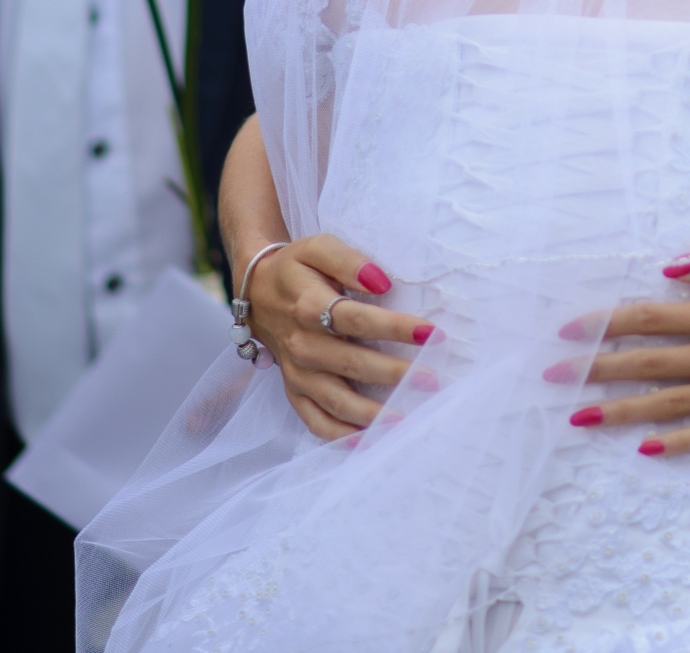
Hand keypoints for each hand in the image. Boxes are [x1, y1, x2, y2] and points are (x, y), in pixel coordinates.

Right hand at [242, 235, 432, 440]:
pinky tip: (367, 442)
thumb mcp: (318, 248)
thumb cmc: (296, 267)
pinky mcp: (293, 390)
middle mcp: (303, 344)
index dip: (394, 327)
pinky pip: (314, 420)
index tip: (430, 333)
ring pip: (336, 400)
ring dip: (372, 414)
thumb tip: (381, 281)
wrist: (255, 290)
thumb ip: (348, 260)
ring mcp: (297, 372)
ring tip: (407, 419)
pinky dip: (339, 436)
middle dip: (395, 375)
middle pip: (352, 364)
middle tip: (433, 380)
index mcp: (309, 306)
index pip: (358, 319)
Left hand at [563, 243, 689, 457]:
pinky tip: (648, 447)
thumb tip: (669, 271)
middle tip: (553, 378)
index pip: (654, 319)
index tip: (570, 330)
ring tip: (581, 417)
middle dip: (599, 370)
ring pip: (676, 404)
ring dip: (625, 410)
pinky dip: (682, 442)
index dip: (608, 324)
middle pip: (654, 364)